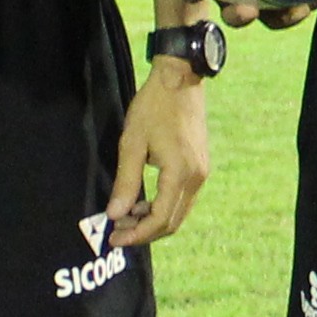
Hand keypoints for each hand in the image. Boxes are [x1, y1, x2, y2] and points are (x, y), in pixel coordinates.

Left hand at [105, 65, 212, 247]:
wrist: (180, 79)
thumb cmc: (153, 107)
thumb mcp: (132, 143)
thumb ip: (126, 182)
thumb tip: (115, 214)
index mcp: (180, 173)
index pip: (160, 219)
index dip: (137, 234)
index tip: (114, 238)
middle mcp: (196, 178)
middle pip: (172, 222)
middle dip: (144, 232)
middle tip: (117, 231)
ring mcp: (201, 172)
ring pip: (179, 212)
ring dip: (153, 220)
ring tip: (125, 217)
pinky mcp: (200, 166)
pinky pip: (182, 198)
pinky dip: (163, 206)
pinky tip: (142, 201)